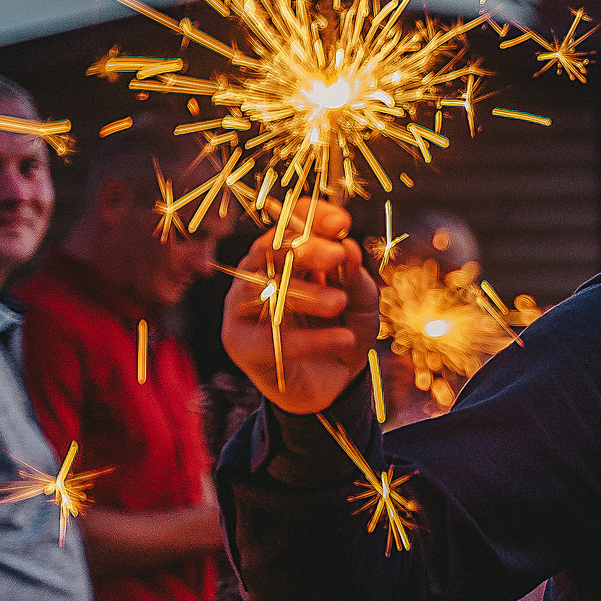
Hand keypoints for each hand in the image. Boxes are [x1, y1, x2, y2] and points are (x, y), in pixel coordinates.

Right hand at [219, 199, 376, 414]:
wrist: (333, 385)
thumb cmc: (343, 332)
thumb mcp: (362, 306)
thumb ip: (357, 280)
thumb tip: (350, 247)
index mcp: (289, 256)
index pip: (291, 222)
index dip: (311, 216)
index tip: (341, 223)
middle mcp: (259, 273)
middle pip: (271, 249)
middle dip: (304, 248)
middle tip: (337, 254)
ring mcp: (243, 305)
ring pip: (263, 287)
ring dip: (304, 293)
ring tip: (340, 302)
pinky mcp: (238, 341)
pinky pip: (271, 337)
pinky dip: (310, 340)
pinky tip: (344, 341)